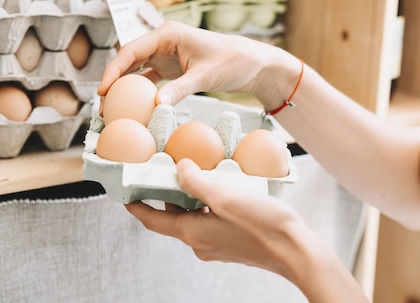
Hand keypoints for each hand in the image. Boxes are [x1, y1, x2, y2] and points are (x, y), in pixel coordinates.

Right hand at [97, 20, 299, 109]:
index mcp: (168, 33)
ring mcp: (166, 54)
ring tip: (112, 110)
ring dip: (124, 88)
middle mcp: (163, 41)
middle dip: (113, 82)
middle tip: (103, 107)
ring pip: (136, 70)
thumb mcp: (205, 77)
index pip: (131, 50)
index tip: (103, 90)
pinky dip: (139, 92)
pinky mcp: (172, 67)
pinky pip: (148, 78)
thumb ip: (180, 90)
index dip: (113, 70)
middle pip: (128, 60)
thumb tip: (156, 106)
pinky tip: (131, 108)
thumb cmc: (232, 62)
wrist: (252, 64)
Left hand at [125, 159, 369, 301]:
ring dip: (190, 196)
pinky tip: (221, 186)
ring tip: (194, 171)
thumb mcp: (225, 196)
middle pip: (172, 216)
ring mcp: (216, 244)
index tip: (124, 194)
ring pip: (193, 216)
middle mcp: (200, 242)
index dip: (136, 206)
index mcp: (191, 232)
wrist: (295, 251)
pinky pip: (211, 219)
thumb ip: (196, 182)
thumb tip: (179, 168)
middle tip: (161, 170)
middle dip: (164, 194)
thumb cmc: (261, 225)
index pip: (152, 219)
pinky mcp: (231, 242)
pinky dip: (208, 203)